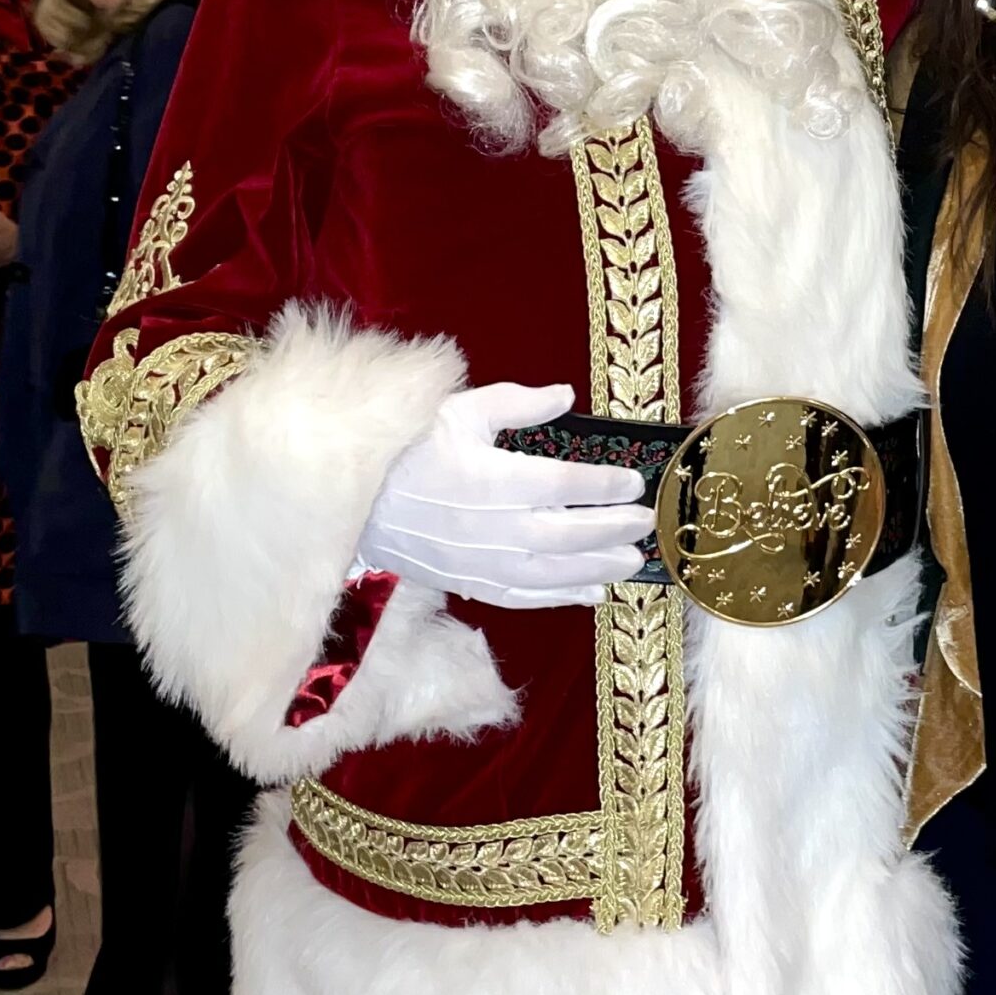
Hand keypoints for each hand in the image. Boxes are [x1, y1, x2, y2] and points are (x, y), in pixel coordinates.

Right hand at [356, 381, 653, 610]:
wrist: (349, 501)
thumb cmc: (404, 448)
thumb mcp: (459, 411)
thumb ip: (517, 403)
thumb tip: (565, 395)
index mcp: (492, 477)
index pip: (565, 484)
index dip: (604, 485)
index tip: (633, 481)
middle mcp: (492, 526)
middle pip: (569, 533)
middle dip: (613, 528)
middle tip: (646, 523)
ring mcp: (480, 562)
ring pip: (553, 572)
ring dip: (598, 568)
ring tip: (633, 561)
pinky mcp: (467, 583)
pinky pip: (523, 597)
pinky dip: (561, 599)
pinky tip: (592, 594)